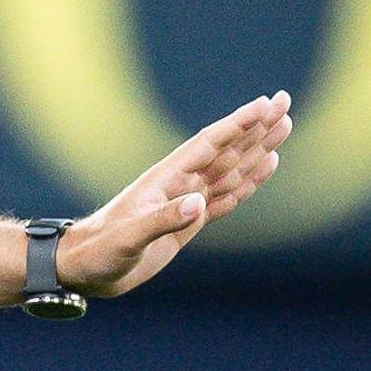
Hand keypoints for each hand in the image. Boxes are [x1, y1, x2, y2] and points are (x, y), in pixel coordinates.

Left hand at [58, 90, 292, 297]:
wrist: (86, 269)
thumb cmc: (99, 251)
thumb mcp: (128, 238)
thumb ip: (162, 220)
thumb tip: (199, 203)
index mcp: (164, 179)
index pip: (209, 144)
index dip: (238, 124)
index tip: (265, 104)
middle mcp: (179, 184)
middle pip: (227, 149)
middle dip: (256, 126)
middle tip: (285, 101)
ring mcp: (185, 201)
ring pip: (231, 169)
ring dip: (258, 148)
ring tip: (284, 126)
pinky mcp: (189, 221)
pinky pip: (227, 196)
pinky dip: (250, 181)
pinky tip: (266, 165)